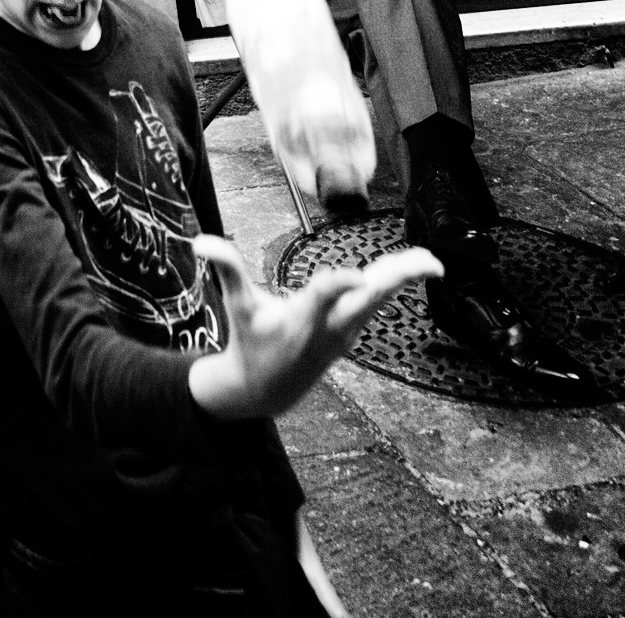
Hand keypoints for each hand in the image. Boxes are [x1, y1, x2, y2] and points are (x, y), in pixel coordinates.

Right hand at [188, 235, 442, 419]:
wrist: (266, 391)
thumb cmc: (250, 341)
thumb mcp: (237, 307)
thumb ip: (226, 270)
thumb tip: (199, 239)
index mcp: (302, 320)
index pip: (325, 298)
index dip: (338, 285)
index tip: (354, 275)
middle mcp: (331, 326)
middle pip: (372, 299)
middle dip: (400, 281)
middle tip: (431, 264)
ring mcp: (347, 330)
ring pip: (380, 299)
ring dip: (405, 278)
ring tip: (432, 262)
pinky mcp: (353, 330)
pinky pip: (377, 302)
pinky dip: (394, 283)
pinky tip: (414, 267)